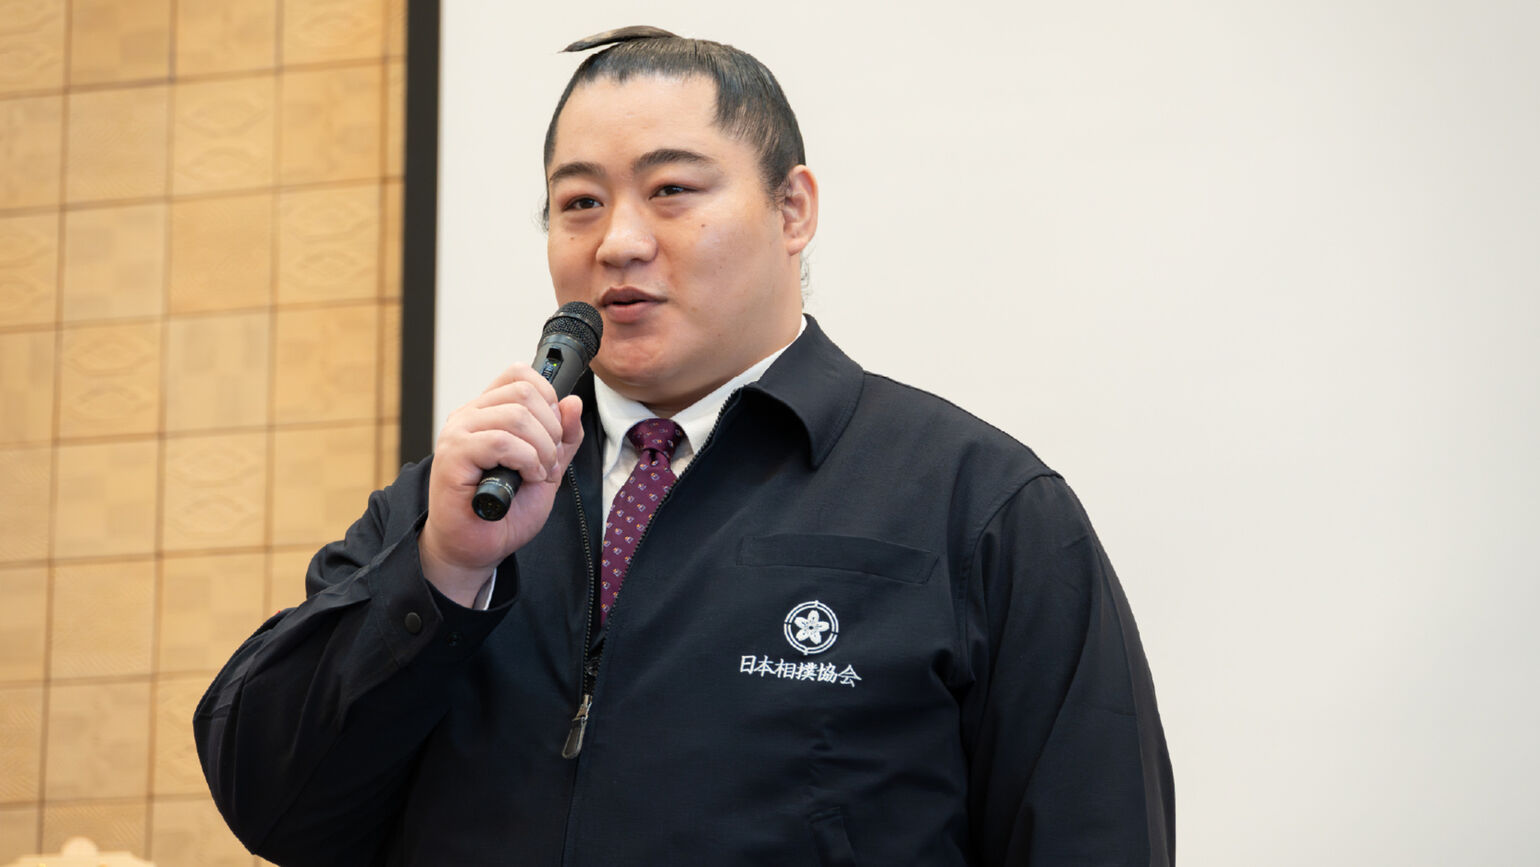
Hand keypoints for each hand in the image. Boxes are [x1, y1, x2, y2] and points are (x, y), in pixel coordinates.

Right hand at [419, 364, 584, 606]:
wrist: (478, 547)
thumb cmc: (505, 511)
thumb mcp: (548, 468)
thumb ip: (563, 437)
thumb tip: (573, 402)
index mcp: (488, 411)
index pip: (520, 373)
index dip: (548, 397)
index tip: (554, 433)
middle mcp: (469, 415)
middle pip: (525, 392)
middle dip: (551, 429)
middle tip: (548, 461)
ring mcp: (458, 433)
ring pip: (517, 415)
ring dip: (542, 449)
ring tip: (538, 473)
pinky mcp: (453, 455)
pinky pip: (501, 441)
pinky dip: (526, 460)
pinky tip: (526, 478)